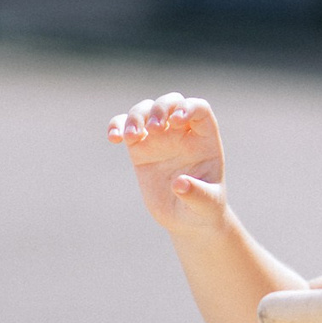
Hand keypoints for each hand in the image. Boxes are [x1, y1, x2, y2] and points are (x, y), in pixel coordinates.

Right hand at [111, 93, 227, 235]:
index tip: (176, 121)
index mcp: (204, 140)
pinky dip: (117, 125)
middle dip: (161, 108)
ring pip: (146, 109)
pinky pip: (125, 126)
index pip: (199, 109)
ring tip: (131, 138)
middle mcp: (182, 133)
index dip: (188, 108)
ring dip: (137, 116)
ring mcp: (159, 138)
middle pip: (171, 101)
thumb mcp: (207, 205)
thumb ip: (198, 194)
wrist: (186, 220)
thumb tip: (180, 184)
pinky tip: (114, 138)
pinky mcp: (139, 149)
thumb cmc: (204, 209)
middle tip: (154, 128)